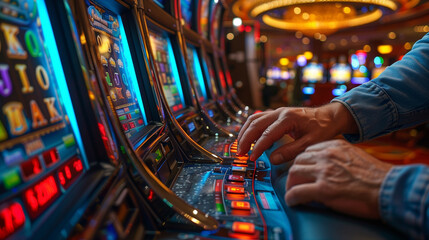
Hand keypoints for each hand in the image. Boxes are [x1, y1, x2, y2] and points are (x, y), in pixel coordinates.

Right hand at [237, 102, 357, 162]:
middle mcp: (280, 112)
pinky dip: (250, 127)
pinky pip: (258, 118)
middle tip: (240, 154)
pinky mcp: (277, 113)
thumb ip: (291, 151)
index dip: (258, 147)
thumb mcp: (310, 143)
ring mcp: (277, 111)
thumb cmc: (323, 129)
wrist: (330, 116)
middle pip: (255, 124)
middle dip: (245, 139)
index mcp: (288, 119)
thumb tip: (272, 159)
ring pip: (254, 119)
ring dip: (245, 132)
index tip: (251, 158)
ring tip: (240, 147)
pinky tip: (247, 137)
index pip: (267, 134)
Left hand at [285, 139, 392, 218]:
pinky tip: (293, 202)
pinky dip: (291, 198)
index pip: (309, 150)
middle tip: (296, 183)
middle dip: (295, 172)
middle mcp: (327, 155)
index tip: (304, 170)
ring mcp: (324, 171)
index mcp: (335, 146)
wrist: (390, 189)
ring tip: (293, 192)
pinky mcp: (323, 189)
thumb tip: (328, 169)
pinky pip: (297, 192)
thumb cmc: (378, 177)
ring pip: (294, 173)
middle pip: (298, 160)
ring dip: (291, 184)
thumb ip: (339, 159)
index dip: (304, 163)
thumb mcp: (355, 158)